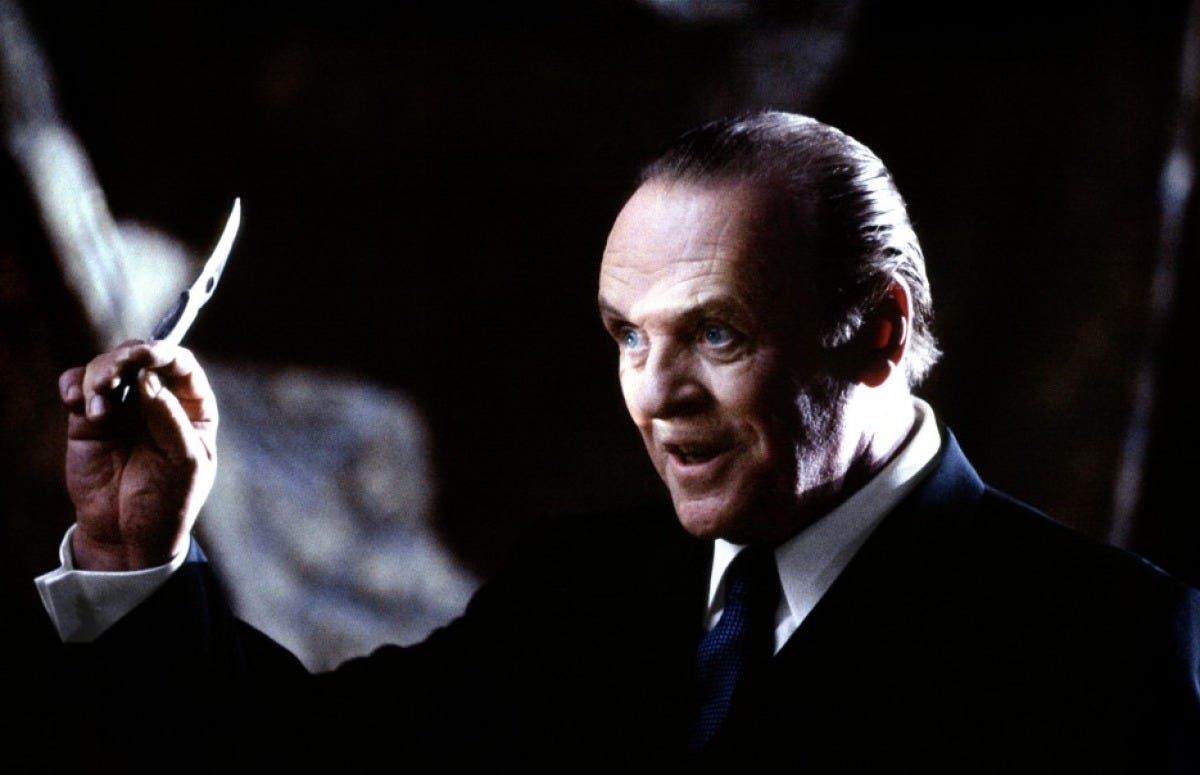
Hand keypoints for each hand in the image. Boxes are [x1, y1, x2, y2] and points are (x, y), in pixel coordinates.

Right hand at [58, 340, 217, 570]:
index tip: (146, 353)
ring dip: (98, 375)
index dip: (164, 352)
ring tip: (99, 407)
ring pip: (106, 366)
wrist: (128, 536)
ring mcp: (123, 407)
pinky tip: (77, 403)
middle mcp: (158, 399)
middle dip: (123, 359)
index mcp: (192, 407)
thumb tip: (147, 378)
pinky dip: (74, 385)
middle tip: (113, 377)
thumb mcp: (183, 463)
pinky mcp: (89, 419)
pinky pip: (78, 386)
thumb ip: (168, 419)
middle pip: (139, 356)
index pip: (181, 365)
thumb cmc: (168, 501)